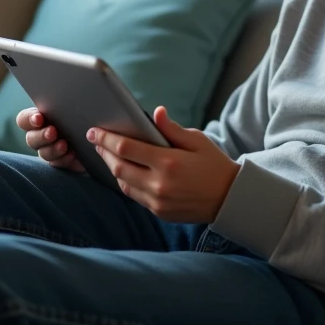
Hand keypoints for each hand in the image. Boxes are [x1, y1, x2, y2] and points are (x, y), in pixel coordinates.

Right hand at [17, 107, 86, 174]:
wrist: (93, 135)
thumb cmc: (80, 114)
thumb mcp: (71, 107)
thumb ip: (63, 105)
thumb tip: (62, 94)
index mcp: (38, 118)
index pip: (24, 119)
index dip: (28, 119)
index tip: (39, 118)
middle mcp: (39, 135)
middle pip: (31, 138)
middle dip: (41, 135)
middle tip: (52, 132)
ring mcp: (47, 149)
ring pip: (43, 152)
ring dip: (52, 149)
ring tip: (64, 144)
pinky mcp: (59, 161)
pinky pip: (56, 163)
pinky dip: (63, 158)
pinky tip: (72, 153)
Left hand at [86, 105, 239, 222]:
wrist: (230, 199)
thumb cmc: (214, 165)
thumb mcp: (198, 141)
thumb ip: (172, 129)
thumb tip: (155, 112)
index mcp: (168, 162)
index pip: (126, 148)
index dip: (106, 138)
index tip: (94, 131)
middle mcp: (159, 184)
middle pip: (118, 166)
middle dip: (103, 151)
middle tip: (95, 140)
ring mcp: (158, 201)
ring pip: (122, 183)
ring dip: (112, 167)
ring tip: (107, 154)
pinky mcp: (159, 212)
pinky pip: (134, 196)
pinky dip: (125, 181)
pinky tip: (123, 170)